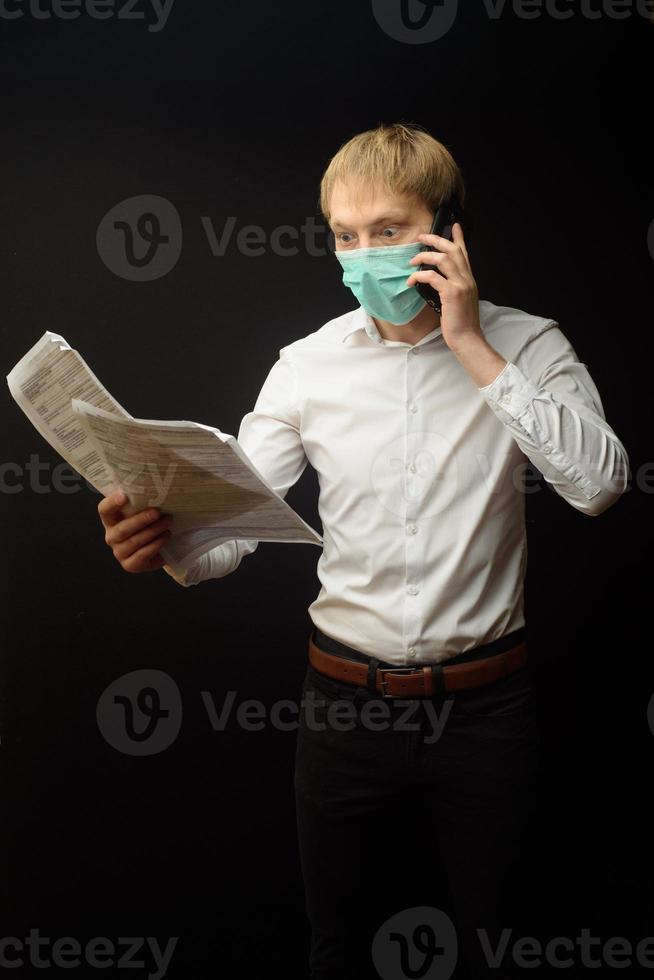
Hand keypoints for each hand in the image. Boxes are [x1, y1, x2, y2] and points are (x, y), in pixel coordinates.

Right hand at [98, 489, 172, 573]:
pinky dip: (155, 545)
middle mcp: (111, 537)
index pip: (104, 510)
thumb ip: (142, 502)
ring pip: (134, 542)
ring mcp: (119, 552)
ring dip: (153, 531)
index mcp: (111, 520)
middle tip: (157, 512)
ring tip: (167, 523)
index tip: (124, 495)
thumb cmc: (148, 524)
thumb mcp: (142, 511)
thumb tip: (155, 486)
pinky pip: (141, 555)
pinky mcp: (129, 565)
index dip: (112, 503)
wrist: (156, 547)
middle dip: (141, 520)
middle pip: (122, 529)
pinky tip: (165, 537)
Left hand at [406, 222, 482, 353]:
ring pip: (443, 259)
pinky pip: (432, 277)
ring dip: (425, 256)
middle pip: (453, 250)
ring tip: (412, 261)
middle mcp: (467, 279)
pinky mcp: (452, 294)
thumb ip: (453, 288)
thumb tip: (437, 281)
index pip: (464, 253)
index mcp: (469, 280)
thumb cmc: (461, 324)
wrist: (467, 339)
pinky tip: (411, 280)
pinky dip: (419, 276)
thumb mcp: (460, 301)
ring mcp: (461, 285)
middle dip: (436, 240)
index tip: (454, 226)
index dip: (458, 238)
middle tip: (422, 237)